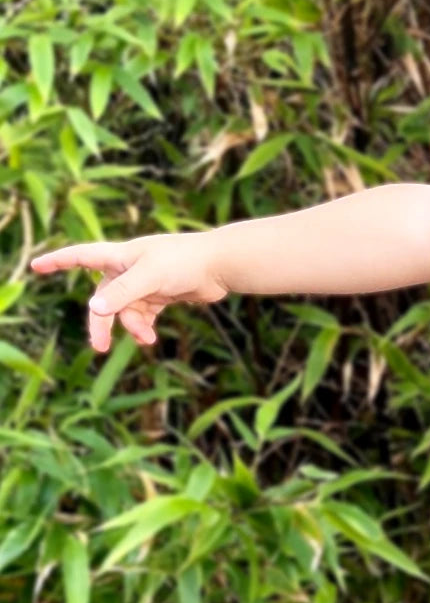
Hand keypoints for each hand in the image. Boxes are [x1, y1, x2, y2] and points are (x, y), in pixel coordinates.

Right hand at [29, 232, 228, 353]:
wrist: (219, 266)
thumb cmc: (184, 262)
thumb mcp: (149, 277)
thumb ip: (122, 293)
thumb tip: (95, 310)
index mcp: (120, 255)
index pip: (81, 257)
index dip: (58, 261)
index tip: (36, 266)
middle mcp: (129, 267)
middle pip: (104, 297)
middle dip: (102, 322)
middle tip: (100, 347)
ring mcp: (145, 282)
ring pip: (125, 310)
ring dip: (131, 326)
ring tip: (146, 339)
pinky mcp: (162, 294)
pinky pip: (143, 314)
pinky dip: (144, 327)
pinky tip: (149, 339)